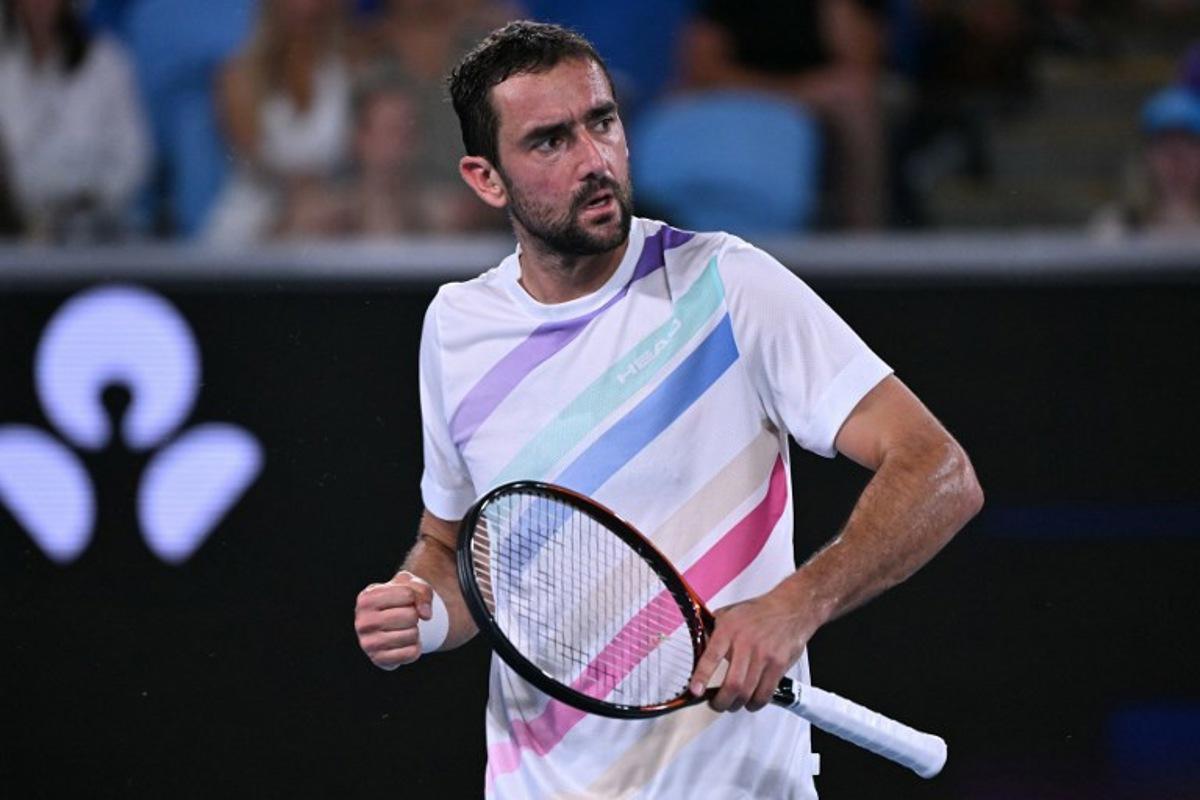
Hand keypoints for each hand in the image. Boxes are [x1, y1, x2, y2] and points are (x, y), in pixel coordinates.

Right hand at [354, 571, 434, 669]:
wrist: (390, 622)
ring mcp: (368, 643)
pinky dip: (415, 647)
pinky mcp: (379, 660)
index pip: (408, 595)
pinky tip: (405, 643)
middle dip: (414, 615)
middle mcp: (363, 622)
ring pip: (413, 635)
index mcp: (366, 598)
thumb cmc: (398, 598)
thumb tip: (426, 615)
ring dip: (415, 632)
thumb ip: (422, 590)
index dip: (413, 597)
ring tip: (403, 629)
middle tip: (404, 617)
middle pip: (411, 616)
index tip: (404, 600)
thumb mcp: (409, 584)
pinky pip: (412, 653)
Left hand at [688, 587, 816, 711]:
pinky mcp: (779, 664)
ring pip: (748, 692)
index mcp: (729, 630)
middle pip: (733, 684)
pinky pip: (766, 692)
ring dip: (738, 704)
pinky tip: (751, 702)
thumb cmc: (758, 612)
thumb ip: (713, 631)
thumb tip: (698, 648)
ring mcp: (764, 655)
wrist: (790, 608)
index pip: (711, 657)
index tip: (695, 691)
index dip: (701, 677)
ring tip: (732, 704)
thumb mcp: (729, 614)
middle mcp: (746, 643)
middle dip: (721, 702)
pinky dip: (756, 703)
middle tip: (716, 704)